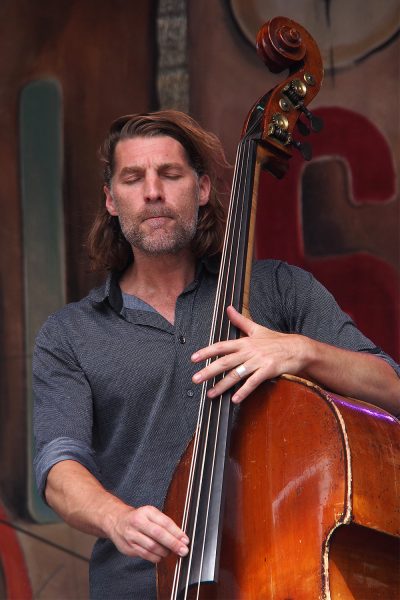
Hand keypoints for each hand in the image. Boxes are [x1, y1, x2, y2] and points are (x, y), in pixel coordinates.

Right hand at [109, 504, 188, 562]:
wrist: (116, 520)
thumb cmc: (139, 518)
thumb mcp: (151, 514)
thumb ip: (164, 523)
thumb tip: (180, 537)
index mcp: (147, 511)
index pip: (164, 522)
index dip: (176, 532)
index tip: (185, 540)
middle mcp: (138, 522)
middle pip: (158, 534)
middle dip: (173, 544)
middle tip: (183, 550)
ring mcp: (131, 535)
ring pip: (151, 546)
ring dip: (164, 552)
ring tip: (170, 552)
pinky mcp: (128, 547)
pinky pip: (145, 554)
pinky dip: (155, 557)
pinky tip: (160, 556)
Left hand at [191, 306, 307, 403]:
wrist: (297, 349)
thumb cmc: (276, 340)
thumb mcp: (256, 329)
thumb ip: (240, 320)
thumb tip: (228, 308)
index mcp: (244, 342)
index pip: (221, 346)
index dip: (206, 352)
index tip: (193, 358)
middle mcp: (249, 351)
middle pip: (225, 362)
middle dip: (208, 371)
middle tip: (195, 379)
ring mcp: (258, 361)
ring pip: (236, 374)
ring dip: (222, 385)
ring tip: (210, 394)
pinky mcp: (268, 370)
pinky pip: (253, 382)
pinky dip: (244, 392)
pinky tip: (235, 400)